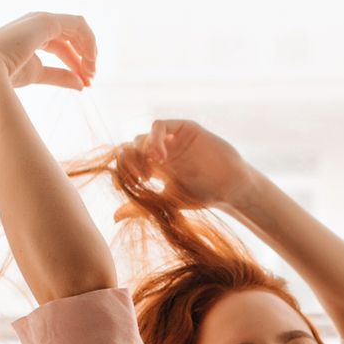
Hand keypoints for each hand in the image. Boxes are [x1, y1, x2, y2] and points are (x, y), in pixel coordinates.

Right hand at [0, 12, 96, 91]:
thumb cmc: (4, 75)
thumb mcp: (37, 75)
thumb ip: (59, 76)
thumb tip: (81, 85)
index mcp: (27, 37)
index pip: (59, 47)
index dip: (74, 64)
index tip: (85, 85)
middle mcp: (34, 25)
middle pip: (68, 39)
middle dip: (83, 59)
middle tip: (91, 79)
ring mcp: (40, 20)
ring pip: (75, 30)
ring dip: (88, 51)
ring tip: (92, 73)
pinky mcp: (47, 20)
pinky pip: (78, 25)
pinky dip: (89, 41)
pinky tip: (91, 59)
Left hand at [116, 119, 256, 213]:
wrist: (229, 187)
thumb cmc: (202, 196)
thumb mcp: (167, 202)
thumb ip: (141, 206)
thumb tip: (113, 218)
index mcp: (154, 167)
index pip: (128, 161)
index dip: (124, 170)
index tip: (131, 185)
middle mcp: (160, 150)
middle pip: (131, 147)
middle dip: (131, 161)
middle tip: (141, 178)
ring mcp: (170, 138)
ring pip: (142, 137)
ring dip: (142, 151)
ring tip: (154, 168)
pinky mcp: (183, 128)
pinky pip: (159, 125)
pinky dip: (154, 139)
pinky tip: (160, 157)